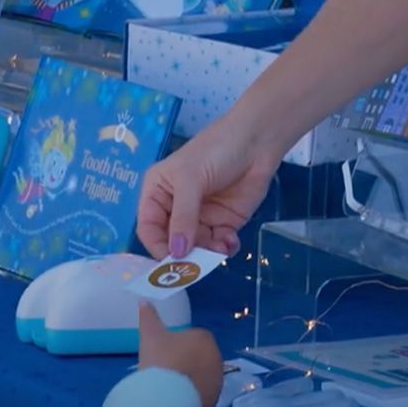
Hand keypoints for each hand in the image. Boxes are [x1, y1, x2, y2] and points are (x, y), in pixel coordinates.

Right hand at [136, 115, 279, 260]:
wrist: (258, 141)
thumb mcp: (191, 179)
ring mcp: (201, 217)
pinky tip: (230, 243)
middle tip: (197, 266)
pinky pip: (218, 244)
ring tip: (220, 249)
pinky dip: (223, 248)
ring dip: (207, 254)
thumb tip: (176, 252)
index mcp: (158, 193)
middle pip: (172, 242)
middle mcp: (176, 208)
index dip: (156, 246)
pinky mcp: (224, 222)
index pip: (149, 227)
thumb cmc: (215, 150)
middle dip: (183, 255)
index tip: (169, 262)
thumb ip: (183, 216)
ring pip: (196, 247)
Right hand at [136, 303, 223, 406]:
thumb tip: (143, 301)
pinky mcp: (215, 397)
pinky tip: (179, 397)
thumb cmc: (160, 359)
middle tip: (166, 372)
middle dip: (186, 363)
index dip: (177, 348)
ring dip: (191, 379)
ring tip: (171, 387)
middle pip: (199, 358)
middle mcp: (217, 355)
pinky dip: (195, 394)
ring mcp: (218, 377)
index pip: (192, 339)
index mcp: (204, 337)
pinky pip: (205, 393)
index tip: (164, 356)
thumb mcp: (150, 335)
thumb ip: (148, 317)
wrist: (167, 393)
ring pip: (203, 376)